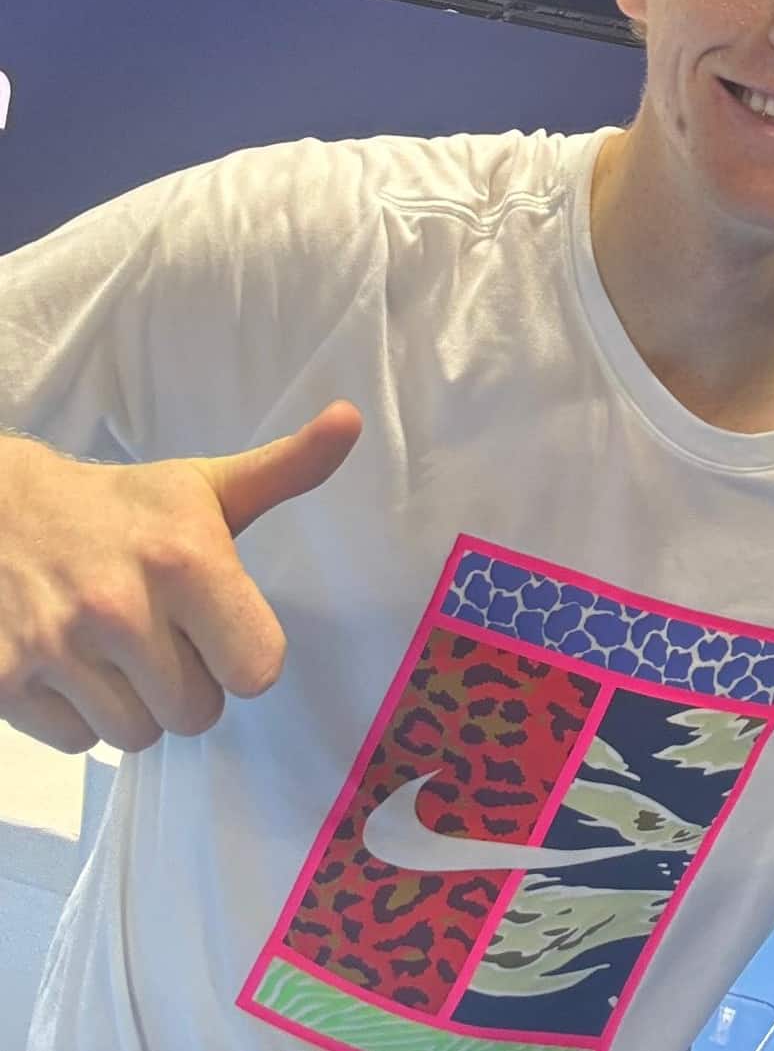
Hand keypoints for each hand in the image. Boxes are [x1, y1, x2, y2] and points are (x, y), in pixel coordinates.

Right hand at [0, 402, 361, 753]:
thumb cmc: (120, 508)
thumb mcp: (206, 487)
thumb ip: (287, 468)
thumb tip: (350, 419)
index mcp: (186, 561)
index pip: (256, 671)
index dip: (243, 655)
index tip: (219, 626)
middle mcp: (120, 608)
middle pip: (196, 713)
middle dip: (188, 684)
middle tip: (162, 636)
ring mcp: (56, 648)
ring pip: (137, 735)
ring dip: (135, 705)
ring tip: (117, 650)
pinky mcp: (4, 683)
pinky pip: (78, 743)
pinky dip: (80, 716)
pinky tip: (73, 663)